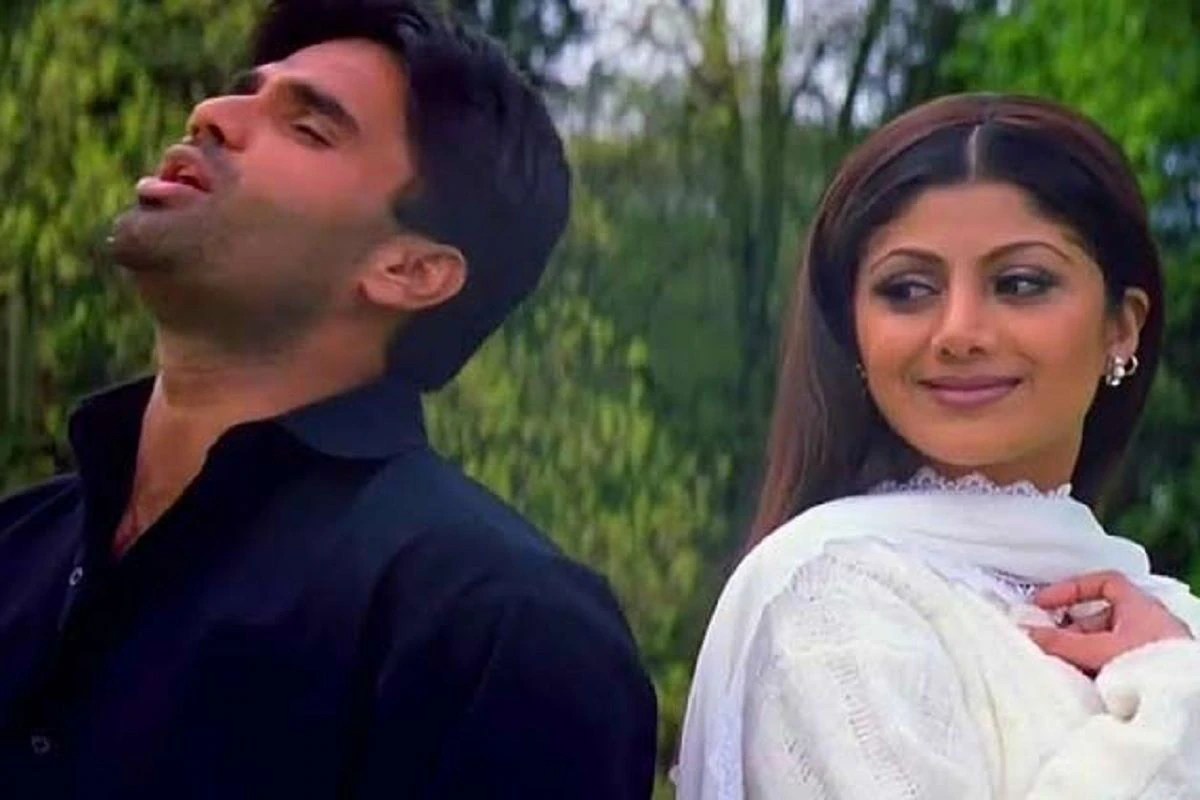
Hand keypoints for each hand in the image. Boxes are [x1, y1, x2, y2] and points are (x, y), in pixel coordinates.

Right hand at [1026, 570, 1191, 673]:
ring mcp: (1155, 649)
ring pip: (1109, 641)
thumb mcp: (1098, 650)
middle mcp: (1150, 623)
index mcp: (1140, 606)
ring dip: (1084, 652)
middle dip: (1072, 630)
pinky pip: (1120, 661)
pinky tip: (1088, 682)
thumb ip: (1060, 642)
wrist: (1185, 703)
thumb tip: (1029, 633)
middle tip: (1050, 644)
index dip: (1072, 589)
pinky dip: (1100, 667)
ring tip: (1067, 668)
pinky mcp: (1156, 672)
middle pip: (1101, 616)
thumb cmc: (1152, 666)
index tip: (1046, 603)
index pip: (1104, 582)